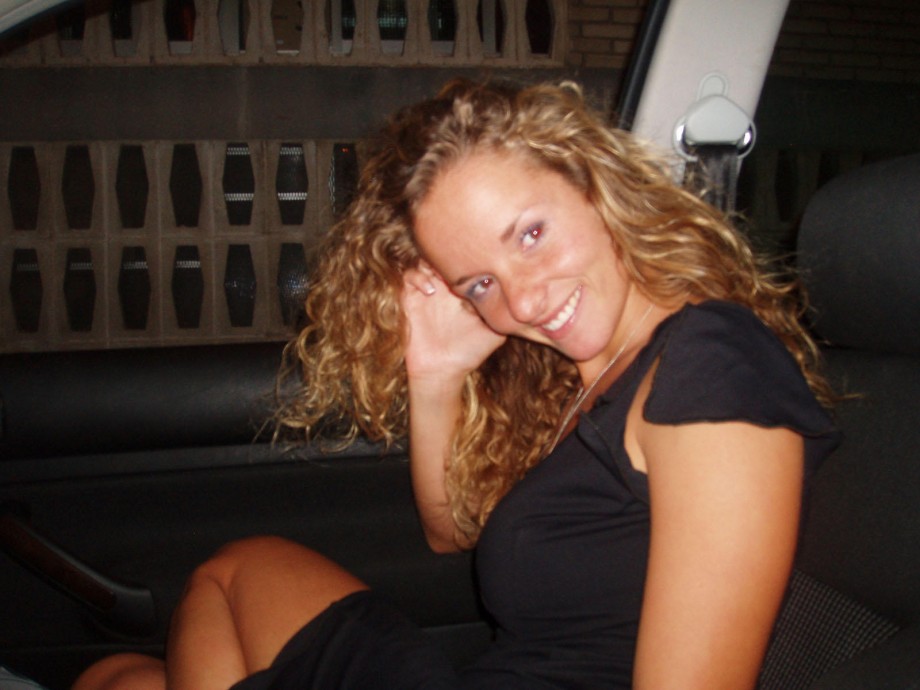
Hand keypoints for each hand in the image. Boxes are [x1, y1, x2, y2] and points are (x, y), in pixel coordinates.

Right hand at [401, 263, 505, 383]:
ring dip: (433, 262)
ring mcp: (427, 290)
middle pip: (445, 256)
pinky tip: (430, 290)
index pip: (466, 263)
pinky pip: (409, 276)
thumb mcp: (494, 332)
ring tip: (443, 275)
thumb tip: (526, 301)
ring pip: (426, 260)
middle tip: (461, 262)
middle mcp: (445, 286)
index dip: (472, 258)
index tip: (480, 261)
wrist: (442, 370)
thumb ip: (504, 315)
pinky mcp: (410, 298)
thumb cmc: (469, 352)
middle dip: (451, 254)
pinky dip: (417, 277)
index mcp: (464, 289)